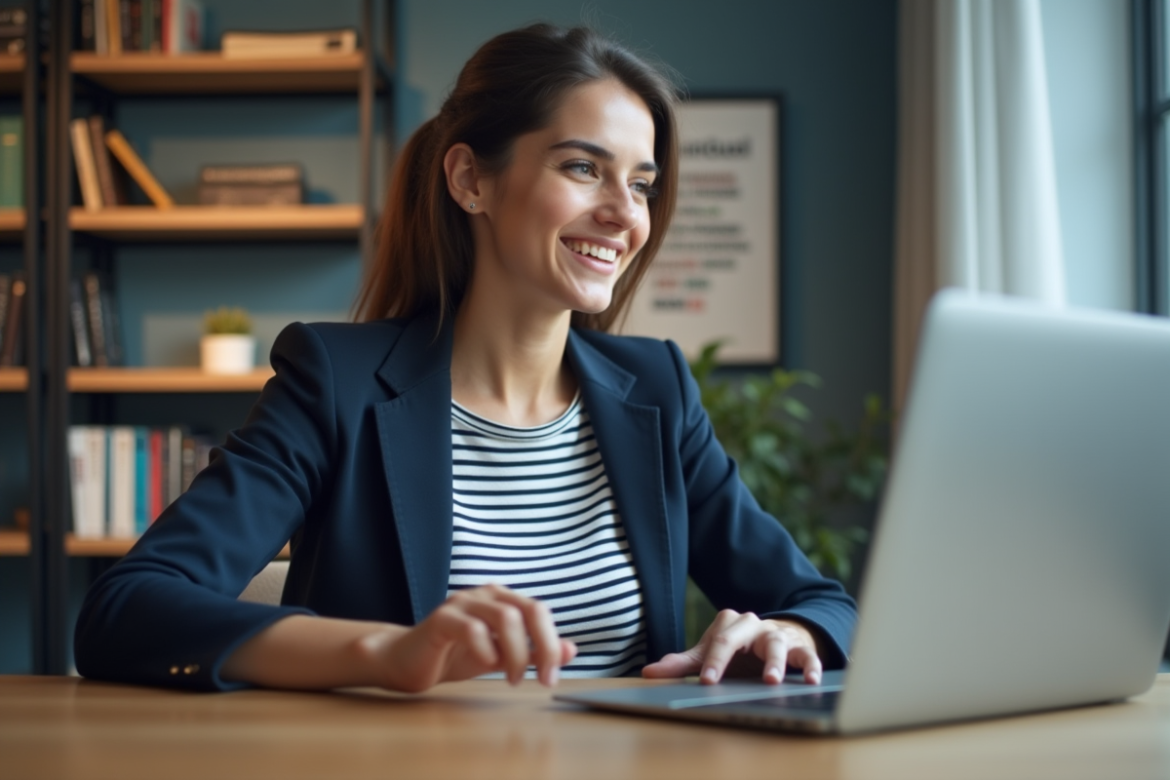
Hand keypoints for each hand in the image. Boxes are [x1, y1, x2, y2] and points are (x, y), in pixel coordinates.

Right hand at [360, 583, 576, 692]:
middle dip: (541, 647)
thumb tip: (570, 650)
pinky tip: (485, 666)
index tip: (552, 676)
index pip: (539, 611)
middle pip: (528, 610)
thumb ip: (533, 652)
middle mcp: (484, 595)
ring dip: (516, 654)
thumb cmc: (455, 655)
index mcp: (502, 599)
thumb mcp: (502, 656)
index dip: (552, 643)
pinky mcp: (440, 619)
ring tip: (512, 679)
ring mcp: (462, 603)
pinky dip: (485, 650)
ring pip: (504, 617)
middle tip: (542, 679)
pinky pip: (471, 628)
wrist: (407, 662)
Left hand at [641, 610, 822, 684]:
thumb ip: (683, 664)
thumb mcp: (712, 655)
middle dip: (727, 657)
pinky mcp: (799, 647)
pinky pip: (806, 655)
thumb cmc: (740, 650)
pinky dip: (812, 666)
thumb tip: (649, 672)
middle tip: (718, 680)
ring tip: (772, 681)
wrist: (777, 638)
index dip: (711, 662)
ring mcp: (776, 634)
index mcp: (729, 624)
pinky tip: (812, 680)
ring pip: (776, 644)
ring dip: (775, 662)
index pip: (716, 641)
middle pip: (738, 637)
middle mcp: (752, 624)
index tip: (707, 682)